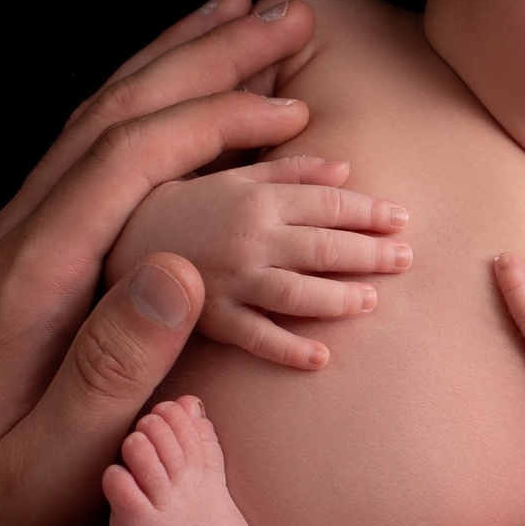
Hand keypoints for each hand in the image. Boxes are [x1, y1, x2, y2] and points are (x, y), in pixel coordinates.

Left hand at [0, 0, 328, 525]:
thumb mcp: (54, 467)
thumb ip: (112, 368)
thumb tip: (181, 268)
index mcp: (21, 285)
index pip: (121, 165)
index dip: (208, 124)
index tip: (289, 108)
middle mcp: (7, 245)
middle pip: (108, 118)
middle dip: (201, 60)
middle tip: (287, 16)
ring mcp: (7, 247)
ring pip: (93, 123)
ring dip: (170, 65)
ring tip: (239, 16)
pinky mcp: (18, 262)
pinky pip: (86, 158)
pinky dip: (142, 108)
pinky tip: (176, 93)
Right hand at [105, 156, 412, 369]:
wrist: (117, 240)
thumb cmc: (186, 203)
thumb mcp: (235, 175)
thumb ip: (291, 171)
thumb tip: (346, 168)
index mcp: (257, 197)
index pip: (327, 203)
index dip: (369, 210)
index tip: (402, 218)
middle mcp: (249, 238)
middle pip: (324, 248)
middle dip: (371, 253)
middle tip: (407, 259)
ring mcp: (231, 280)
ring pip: (298, 293)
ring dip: (340, 298)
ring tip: (372, 301)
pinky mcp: (211, 318)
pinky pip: (256, 338)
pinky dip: (290, 349)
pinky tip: (322, 358)